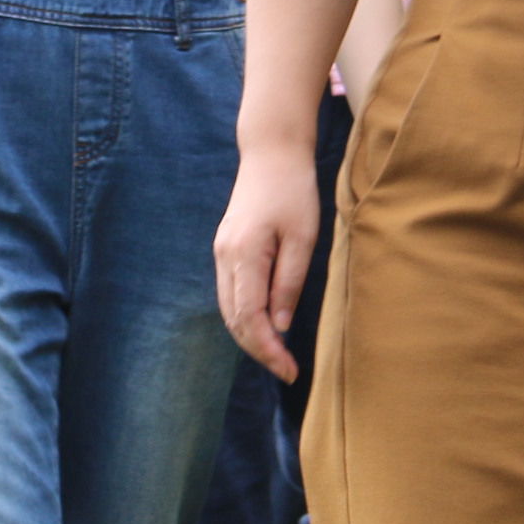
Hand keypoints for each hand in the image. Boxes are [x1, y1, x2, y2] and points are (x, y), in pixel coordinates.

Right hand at [213, 141, 322, 382]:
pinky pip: (231, 293)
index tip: (290, 371)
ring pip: (229, 309)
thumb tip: (279, 326)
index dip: (268, 350)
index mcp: (244, 255)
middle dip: (258, 350)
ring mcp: (221, 252)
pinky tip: (266, 325)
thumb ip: (288, 283)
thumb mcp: (302, 238)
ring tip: (278, 355)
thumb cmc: (294, 190)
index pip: (250, 319)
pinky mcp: (226, 248)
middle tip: (287, 371)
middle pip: (234, 319)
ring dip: (250, 336)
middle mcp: (225, 257)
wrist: (271, 152)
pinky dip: (245, 316)